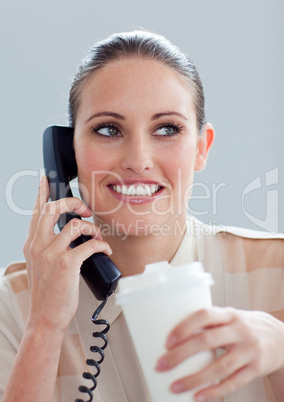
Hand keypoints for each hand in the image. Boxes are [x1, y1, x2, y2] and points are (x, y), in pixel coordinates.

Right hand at [23, 175, 111, 333]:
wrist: (45, 317)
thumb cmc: (47, 293)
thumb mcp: (41, 265)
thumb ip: (48, 246)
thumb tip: (69, 233)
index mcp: (32, 243)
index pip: (36, 212)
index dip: (41, 192)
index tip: (45, 179)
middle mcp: (38, 245)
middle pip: (53, 208)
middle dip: (72, 202)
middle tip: (84, 210)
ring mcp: (51, 253)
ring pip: (75, 224)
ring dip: (93, 228)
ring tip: (98, 239)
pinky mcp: (67, 264)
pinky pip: (90, 244)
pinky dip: (101, 245)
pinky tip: (104, 251)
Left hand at [156, 307, 283, 400]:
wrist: (282, 339)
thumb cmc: (246, 327)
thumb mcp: (231, 318)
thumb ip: (210, 325)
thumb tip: (177, 337)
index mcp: (229, 314)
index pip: (204, 315)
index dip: (185, 327)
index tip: (167, 340)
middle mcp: (240, 331)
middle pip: (207, 341)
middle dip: (181, 354)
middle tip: (161, 365)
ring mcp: (249, 350)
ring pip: (219, 366)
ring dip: (194, 378)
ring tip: (175, 386)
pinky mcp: (256, 368)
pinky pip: (233, 382)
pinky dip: (215, 391)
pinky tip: (198, 397)